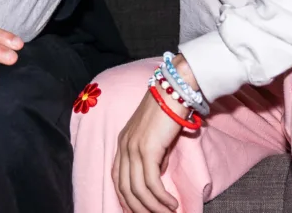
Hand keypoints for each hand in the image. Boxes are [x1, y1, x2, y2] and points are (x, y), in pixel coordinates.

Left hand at [113, 89, 184, 212]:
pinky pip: (151, 183)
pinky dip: (161, 198)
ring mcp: (133, 148)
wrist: (174, 90)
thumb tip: (158, 176)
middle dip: (140, 209)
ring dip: (154, 208)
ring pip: (138, 190)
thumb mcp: (156, 137)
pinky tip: (172, 204)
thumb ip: (153, 156)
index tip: (139, 211)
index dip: (126, 199)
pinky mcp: (147, 149)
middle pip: (125, 189)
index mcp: (123, 143)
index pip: (117, 178)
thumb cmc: (168, 111)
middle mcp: (124, 146)